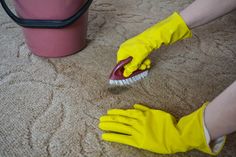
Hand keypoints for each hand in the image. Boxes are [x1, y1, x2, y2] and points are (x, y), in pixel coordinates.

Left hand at [99, 103, 222, 154]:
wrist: (175, 134)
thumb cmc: (167, 122)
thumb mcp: (156, 112)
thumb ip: (144, 108)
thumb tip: (135, 105)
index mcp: (141, 114)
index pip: (125, 112)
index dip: (116, 112)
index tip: (108, 112)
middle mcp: (137, 121)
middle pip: (120, 119)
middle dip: (109, 118)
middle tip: (100, 119)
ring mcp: (137, 130)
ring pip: (119, 127)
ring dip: (109, 126)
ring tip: (100, 125)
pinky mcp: (138, 141)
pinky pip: (123, 138)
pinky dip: (113, 137)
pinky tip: (105, 136)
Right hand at [117, 12, 191, 76]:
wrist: (152, 37)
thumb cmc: (143, 47)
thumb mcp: (137, 60)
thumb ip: (131, 68)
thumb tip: (125, 74)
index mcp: (122, 51)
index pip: (121, 64)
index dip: (127, 69)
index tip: (132, 73)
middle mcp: (125, 49)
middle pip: (128, 62)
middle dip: (136, 66)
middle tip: (142, 68)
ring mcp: (131, 47)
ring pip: (134, 59)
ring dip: (141, 63)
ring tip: (147, 64)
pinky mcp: (137, 47)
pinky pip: (137, 55)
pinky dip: (142, 59)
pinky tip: (148, 60)